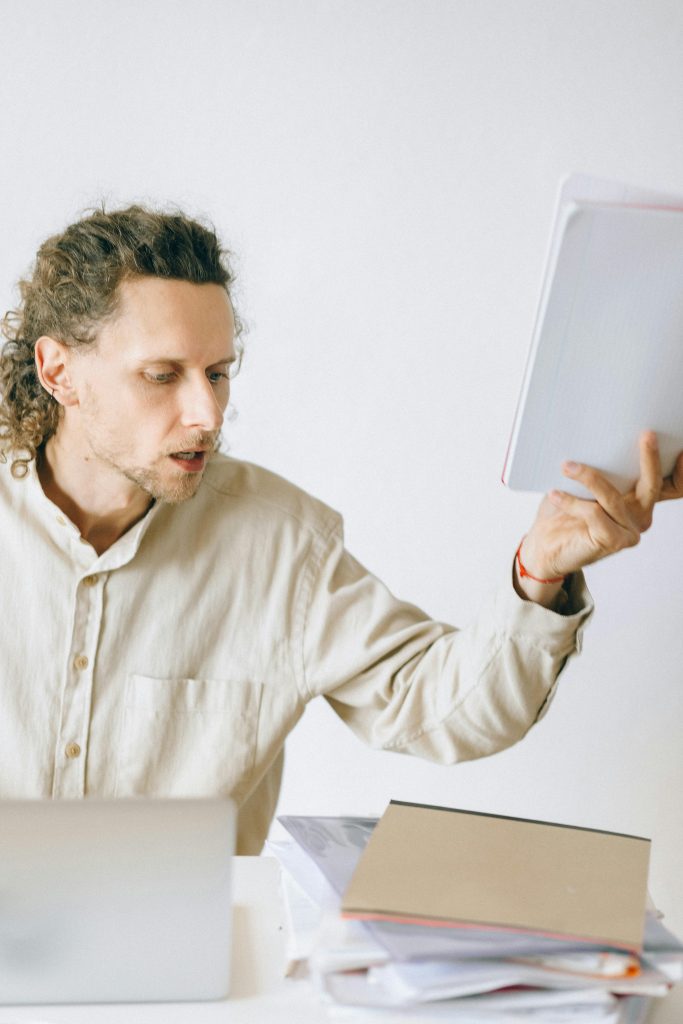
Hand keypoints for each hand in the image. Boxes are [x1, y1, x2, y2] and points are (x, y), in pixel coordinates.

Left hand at [517, 432, 682, 605]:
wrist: (544, 547)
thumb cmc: (562, 515)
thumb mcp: (581, 487)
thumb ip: (598, 472)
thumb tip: (598, 441)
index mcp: (636, 502)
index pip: (658, 480)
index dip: (673, 465)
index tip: (667, 438)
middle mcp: (639, 517)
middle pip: (650, 485)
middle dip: (650, 458)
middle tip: (647, 436)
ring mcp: (628, 531)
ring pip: (612, 497)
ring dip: (588, 478)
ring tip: (567, 466)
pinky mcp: (613, 541)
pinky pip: (594, 514)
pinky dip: (572, 502)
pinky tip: (555, 494)